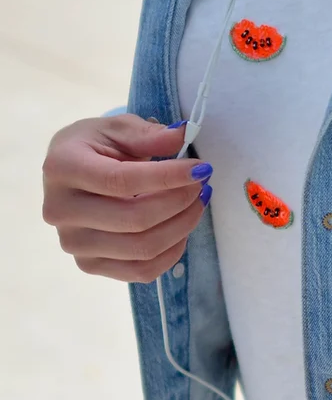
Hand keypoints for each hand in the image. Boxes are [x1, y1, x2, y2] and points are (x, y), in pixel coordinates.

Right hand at [42, 115, 212, 282]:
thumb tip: (182, 136)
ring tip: (197, 203)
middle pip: (135, 220)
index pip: (121, 180)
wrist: (72, 174)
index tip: (201, 169)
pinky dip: (172, 252)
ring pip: (142, 249)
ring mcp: (74, 243)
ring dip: (182, 226)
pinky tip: (181, 228)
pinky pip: (142, 271)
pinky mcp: (90, 265)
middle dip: (180, 202)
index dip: (168, 177)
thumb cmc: (96, 147)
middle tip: (202, 185)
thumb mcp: (118, 129)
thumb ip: (149, 134)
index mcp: (62, 168)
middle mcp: (60, 210)